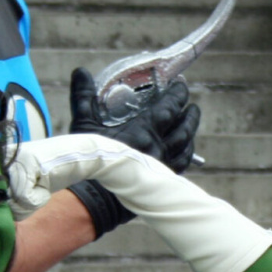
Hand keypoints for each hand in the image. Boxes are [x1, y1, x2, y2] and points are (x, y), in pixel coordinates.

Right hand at [68, 67, 200, 173]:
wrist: (91, 200)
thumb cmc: (87, 161)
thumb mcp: (83, 126)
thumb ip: (84, 97)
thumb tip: (80, 71)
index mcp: (142, 132)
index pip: (170, 108)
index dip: (178, 95)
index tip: (181, 85)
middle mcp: (157, 148)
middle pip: (184, 127)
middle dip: (189, 113)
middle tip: (190, 103)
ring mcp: (162, 166)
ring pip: (186, 146)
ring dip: (190, 131)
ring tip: (191, 121)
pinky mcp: (161, 181)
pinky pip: (182, 164)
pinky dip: (186, 152)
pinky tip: (186, 148)